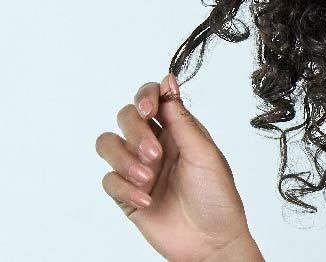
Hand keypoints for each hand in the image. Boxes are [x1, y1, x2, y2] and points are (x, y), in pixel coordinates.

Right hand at [96, 74, 263, 261]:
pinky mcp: (126, 195)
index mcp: (178, 130)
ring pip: (108, 144)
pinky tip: (146, 200)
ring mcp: (139, 169)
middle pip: (126, 116)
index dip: (146, 96)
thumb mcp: (205, 154)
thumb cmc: (217, 198)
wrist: (212, 242)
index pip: (153, 99)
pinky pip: (108, 180)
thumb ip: (182, 120)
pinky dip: (124, 188)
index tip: (149, 108)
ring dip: (125, 158)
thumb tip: (168, 83)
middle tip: (154, 153)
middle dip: (135, 131)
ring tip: (149, 177)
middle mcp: (156, 144)